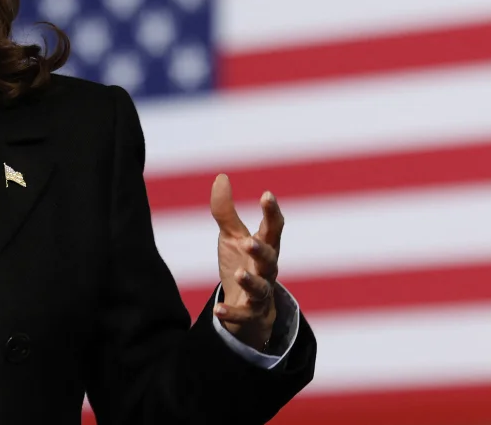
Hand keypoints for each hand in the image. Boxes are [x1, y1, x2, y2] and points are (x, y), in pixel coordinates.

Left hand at [209, 174, 282, 351]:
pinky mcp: (250, 314)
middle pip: (270, 259)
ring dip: (251, 281)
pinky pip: (243, 314)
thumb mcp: (232, 237)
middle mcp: (267, 269)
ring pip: (261, 288)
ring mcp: (261, 293)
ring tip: (240, 274)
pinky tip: (218, 309)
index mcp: (265, 247)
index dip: (271, 212)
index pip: (273, 228)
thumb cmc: (242, 264)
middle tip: (250, 241)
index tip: (267, 195)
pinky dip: (232, 313)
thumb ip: (226, 210)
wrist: (248, 308)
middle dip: (261, 250)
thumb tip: (221, 176)